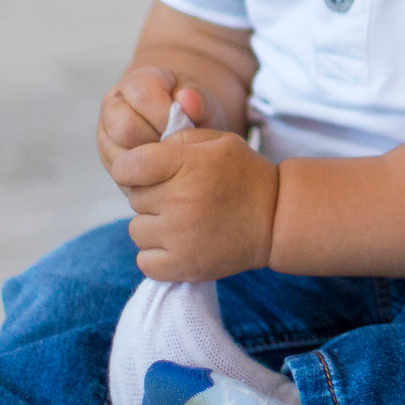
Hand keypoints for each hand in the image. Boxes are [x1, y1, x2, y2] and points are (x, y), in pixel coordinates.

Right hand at [97, 69, 220, 176]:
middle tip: (178, 144)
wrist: (182, 125)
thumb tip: (187, 101)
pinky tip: (164, 170)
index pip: (143, 98)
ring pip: (121, 156)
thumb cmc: (190, 109)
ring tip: (172, 156)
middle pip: (126, 129)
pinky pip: (124, 176)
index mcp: (134, 84)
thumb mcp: (200, 98)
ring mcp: (106, 137)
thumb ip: (197, 97)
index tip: (186, 126)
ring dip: (152, 162)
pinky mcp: (110, 162)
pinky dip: (148, 177)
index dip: (167, 116)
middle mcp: (113, 108)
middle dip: (158, 141)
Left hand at [110, 128, 277, 280]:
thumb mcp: (219, 141)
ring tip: (183, 222)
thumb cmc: (245, 175)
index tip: (148, 173)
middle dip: (152, 195)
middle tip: (183, 197)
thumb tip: (145, 152)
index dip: (133, 168)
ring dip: (154, 226)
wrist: (277, 218)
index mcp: (187, 165)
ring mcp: (179, 236)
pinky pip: (145, 261)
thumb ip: (178, 138)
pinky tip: (179, 244)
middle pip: (134, 198)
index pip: (127, 167)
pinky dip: (157, 255)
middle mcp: (179, 200)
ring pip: (137, 230)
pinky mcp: (183, 265)